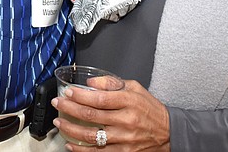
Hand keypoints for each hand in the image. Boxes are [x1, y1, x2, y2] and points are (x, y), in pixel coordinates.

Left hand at [52, 77, 170, 150]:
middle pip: (91, 115)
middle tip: (58, 104)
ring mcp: (124, 139)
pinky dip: (81, 150)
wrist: (168, 132)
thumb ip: (111, 83)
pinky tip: (70, 144)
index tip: (68, 92)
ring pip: (91, 136)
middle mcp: (126, 120)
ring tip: (59, 123)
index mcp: (128, 101)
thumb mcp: (135, 88)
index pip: (99, 98)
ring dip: (71, 129)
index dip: (80, 96)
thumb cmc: (150, 109)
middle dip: (70, 109)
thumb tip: (90, 82)